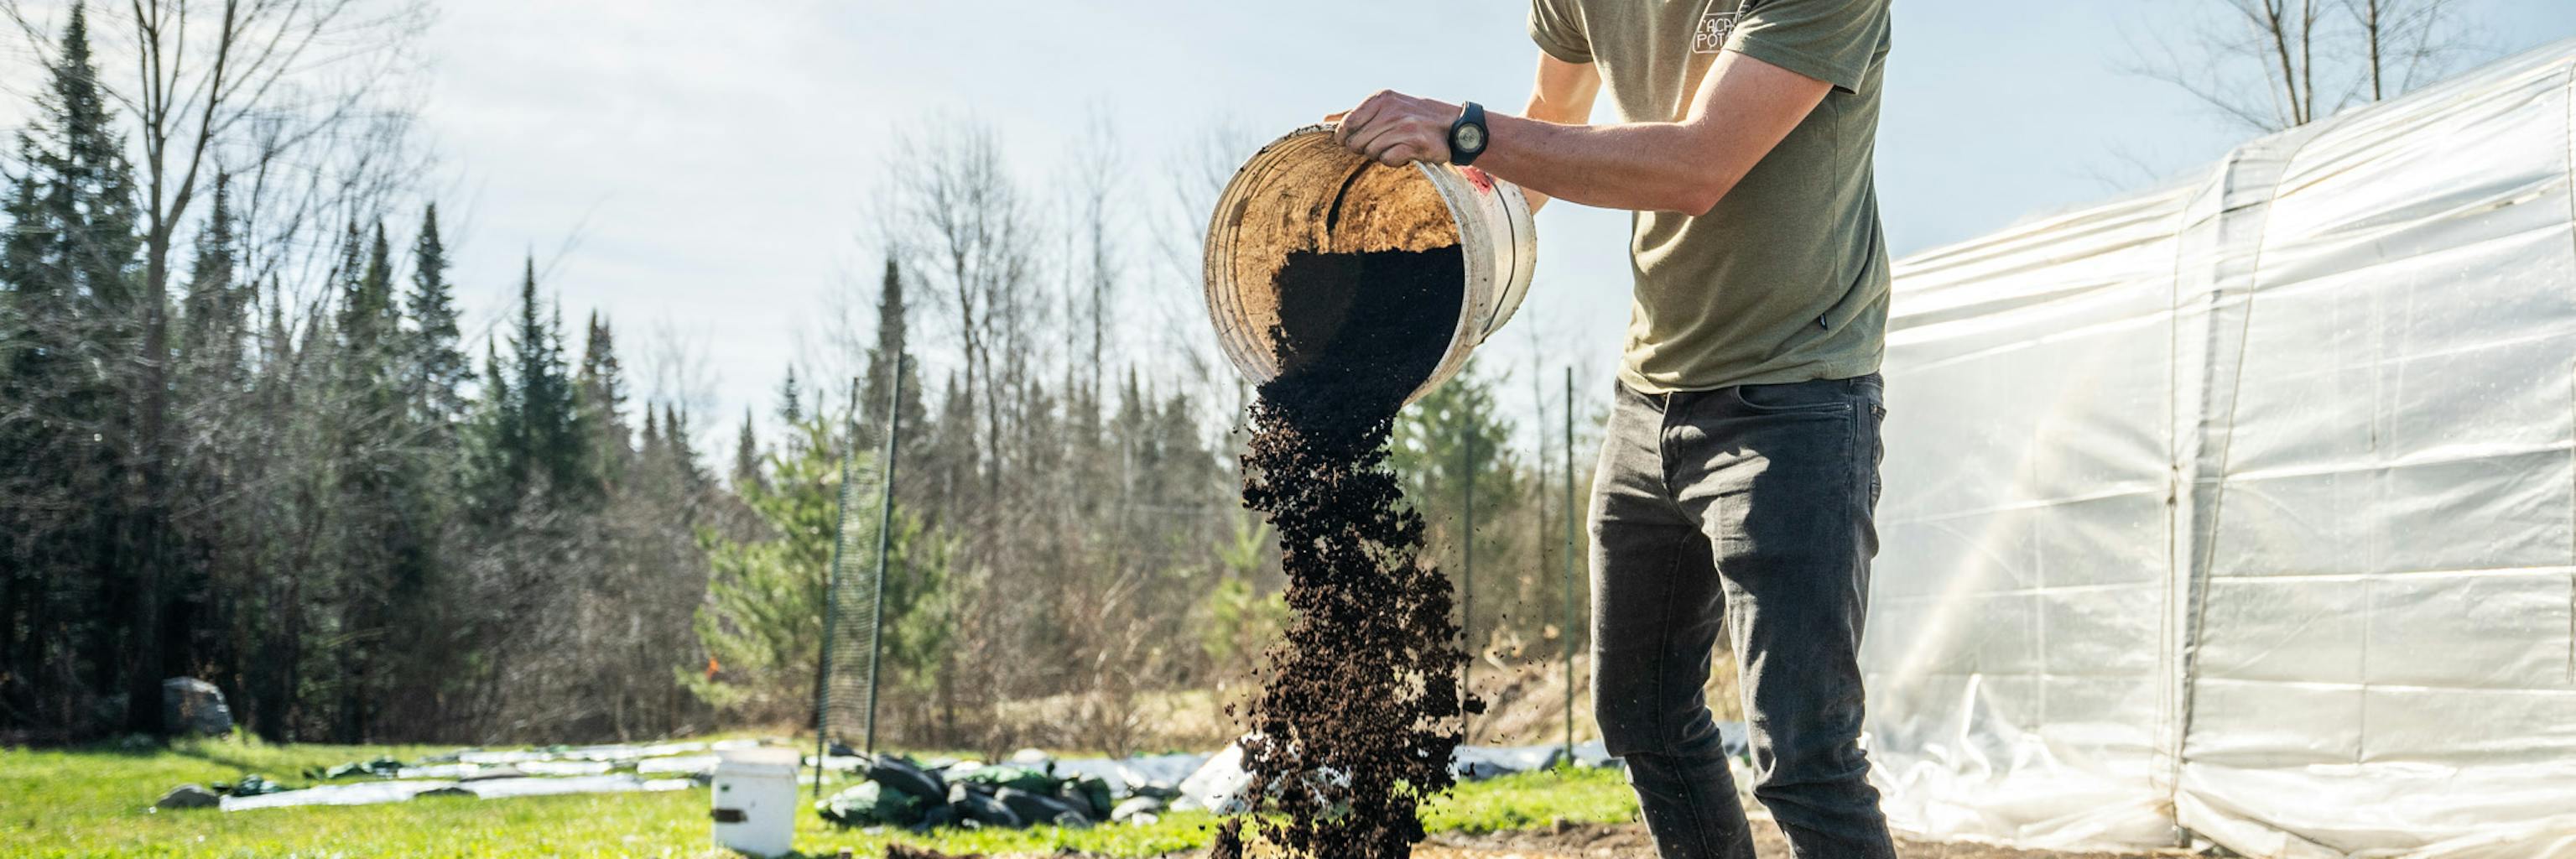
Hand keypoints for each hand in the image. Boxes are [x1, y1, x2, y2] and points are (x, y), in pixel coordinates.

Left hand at [1326, 90, 1458, 166]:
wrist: (1451, 126)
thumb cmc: (1410, 117)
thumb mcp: (1383, 107)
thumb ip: (1353, 113)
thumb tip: (1324, 119)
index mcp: (1380, 98)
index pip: (1347, 124)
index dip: (1344, 137)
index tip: (1353, 140)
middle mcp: (1391, 110)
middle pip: (1356, 142)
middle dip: (1364, 147)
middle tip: (1381, 143)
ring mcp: (1404, 126)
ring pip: (1371, 152)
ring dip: (1380, 154)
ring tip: (1395, 145)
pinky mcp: (1416, 144)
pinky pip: (1387, 159)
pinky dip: (1393, 160)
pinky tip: (1404, 153)